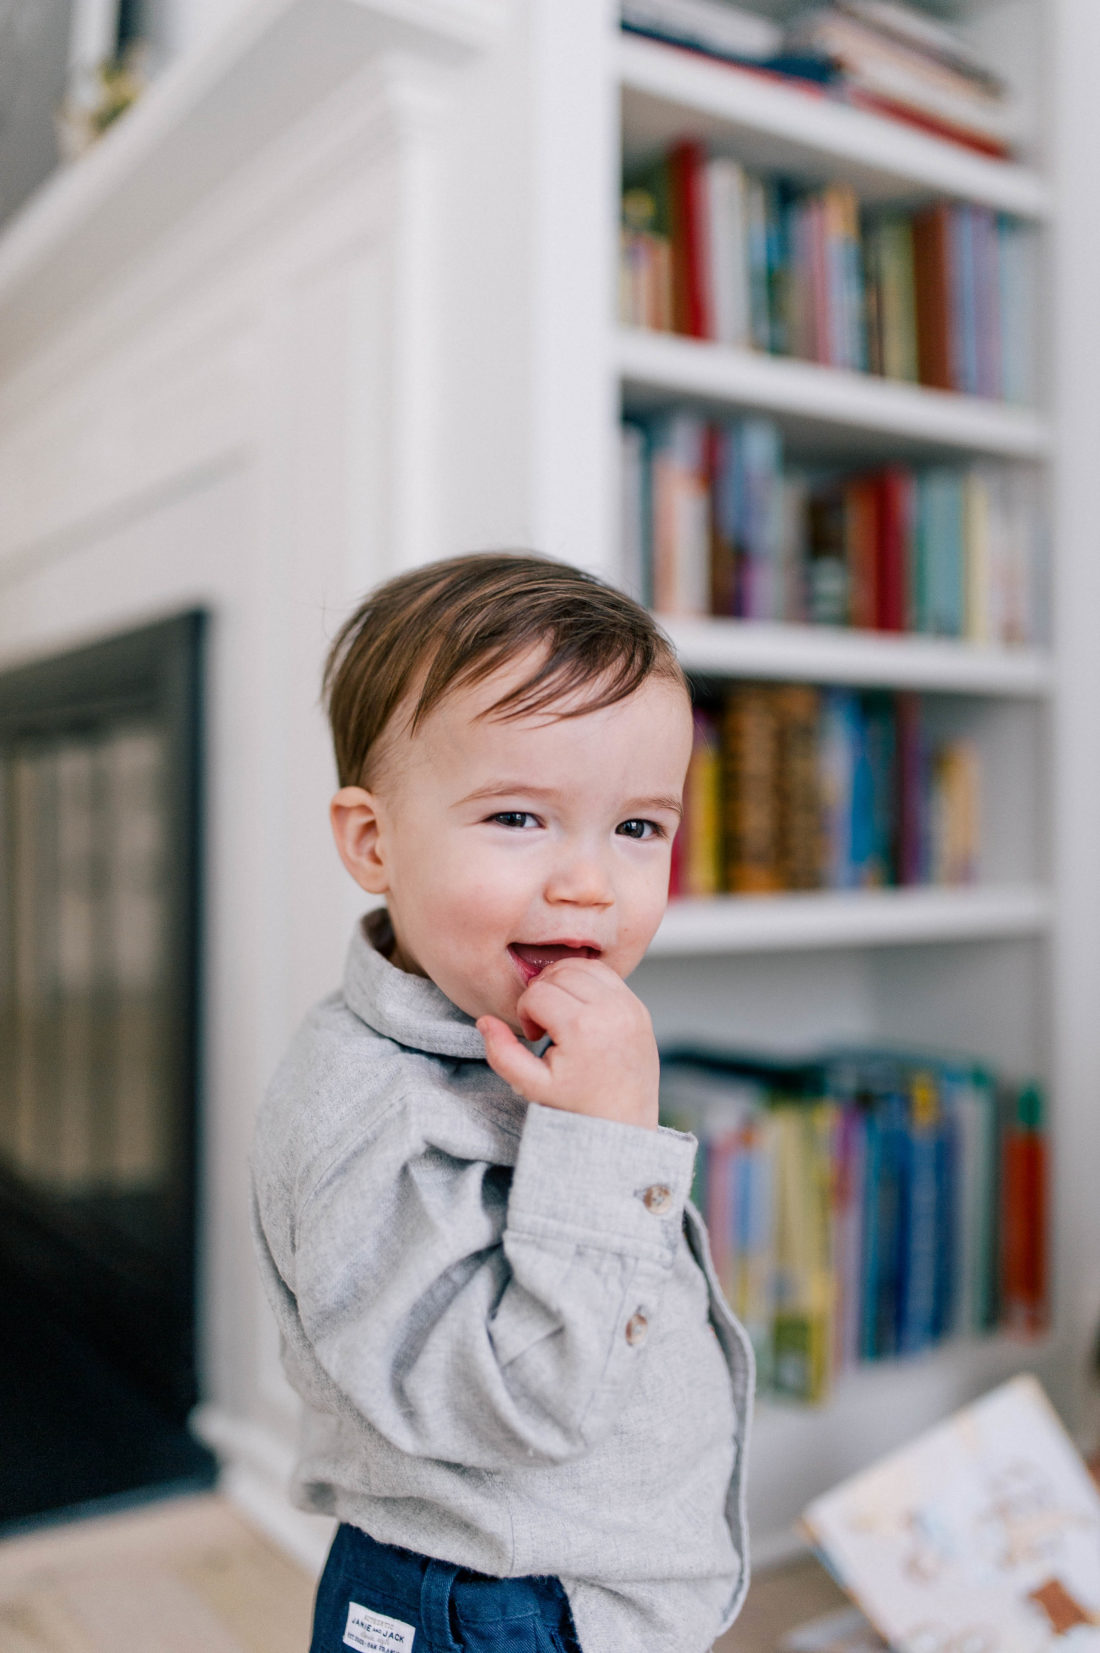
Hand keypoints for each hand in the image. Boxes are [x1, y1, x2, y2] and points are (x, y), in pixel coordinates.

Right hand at [477, 958, 658, 1129]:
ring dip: (562, 984)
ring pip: (581, 967)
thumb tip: (484, 1020)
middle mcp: (610, 1011)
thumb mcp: (531, 1086)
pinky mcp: (639, 1007)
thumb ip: (501, 1054)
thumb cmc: (576, 1106)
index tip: (535, 1037)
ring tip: (560, 1014)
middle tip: (546, 1026)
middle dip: (543, 994)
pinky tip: (578, 1009)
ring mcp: (629, 1007)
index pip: (537, 994)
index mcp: (583, 1028)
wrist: (622, 1122)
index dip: (525, 1013)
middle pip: (558, 974)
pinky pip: (605, 975)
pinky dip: (585, 983)